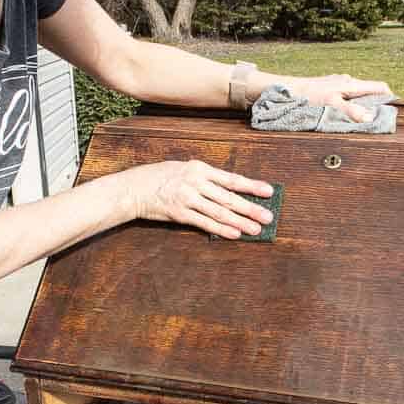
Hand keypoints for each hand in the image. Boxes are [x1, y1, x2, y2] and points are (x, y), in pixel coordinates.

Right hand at [127, 160, 274, 238]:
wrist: (134, 188)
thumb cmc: (159, 177)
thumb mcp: (183, 169)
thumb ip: (204, 178)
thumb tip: (228, 191)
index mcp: (199, 168)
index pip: (232, 178)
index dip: (252, 186)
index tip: (269, 192)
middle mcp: (196, 182)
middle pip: (230, 197)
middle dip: (251, 208)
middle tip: (268, 217)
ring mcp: (188, 198)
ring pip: (220, 211)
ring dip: (240, 222)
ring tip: (256, 229)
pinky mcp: (180, 213)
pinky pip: (205, 223)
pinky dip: (222, 229)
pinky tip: (235, 234)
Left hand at [288, 74, 393, 121]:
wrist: (290, 89)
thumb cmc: (310, 96)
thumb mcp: (332, 104)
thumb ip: (351, 111)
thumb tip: (369, 117)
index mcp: (352, 84)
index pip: (380, 87)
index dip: (389, 98)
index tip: (392, 111)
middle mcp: (348, 82)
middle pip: (370, 92)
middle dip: (375, 105)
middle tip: (376, 121)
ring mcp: (339, 84)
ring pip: (358, 95)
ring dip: (361, 106)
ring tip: (360, 121)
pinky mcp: (330, 89)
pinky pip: (347, 96)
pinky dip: (350, 105)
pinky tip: (343, 115)